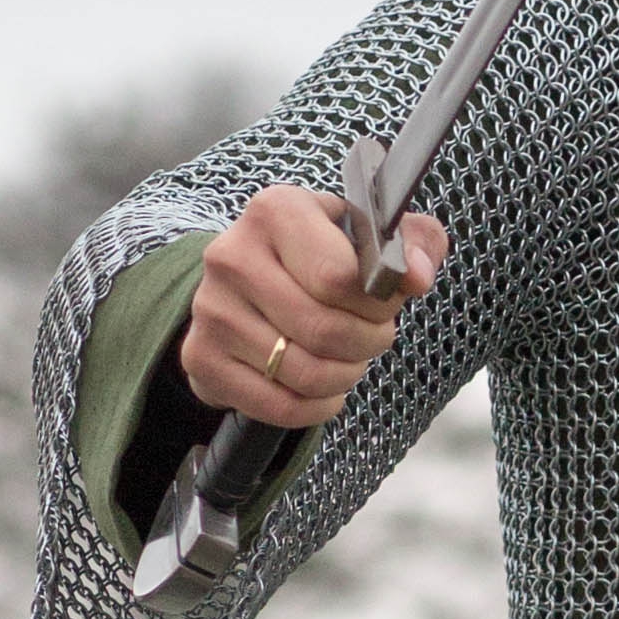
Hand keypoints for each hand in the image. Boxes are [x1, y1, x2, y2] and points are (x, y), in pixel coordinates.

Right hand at [181, 189, 447, 424]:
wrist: (247, 284)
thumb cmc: (318, 257)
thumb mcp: (365, 235)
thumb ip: (411, 242)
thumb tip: (417, 274)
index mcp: (275, 211)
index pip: (339, 277)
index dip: (377, 304)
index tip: (386, 304)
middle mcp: (232, 256)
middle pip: (324, 330)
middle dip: (368, 343)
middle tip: (374, 338)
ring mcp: (212, 310)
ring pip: (304, 373)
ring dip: (345, 377)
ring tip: (348, 359)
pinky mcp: (201, 358)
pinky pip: (278, 406)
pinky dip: (316, 407)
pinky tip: (323, 389)